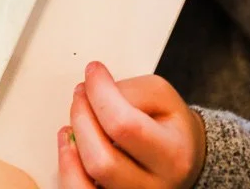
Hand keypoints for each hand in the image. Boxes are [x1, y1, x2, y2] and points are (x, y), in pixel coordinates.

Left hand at [58, 63, 206, 188]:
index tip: (93, 72)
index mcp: (173, 156)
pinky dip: (66, 166)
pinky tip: (69, 144)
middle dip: (82, 116)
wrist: (183, 159)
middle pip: (101, 160)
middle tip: (82, 93)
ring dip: (72, 141)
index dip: (99, 93)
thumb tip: (93, 89)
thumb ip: (129, 89)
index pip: (124, 126)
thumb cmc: (169, 126)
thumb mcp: (162, 96)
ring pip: (85, 182)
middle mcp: (153, 188)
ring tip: (77, 118)